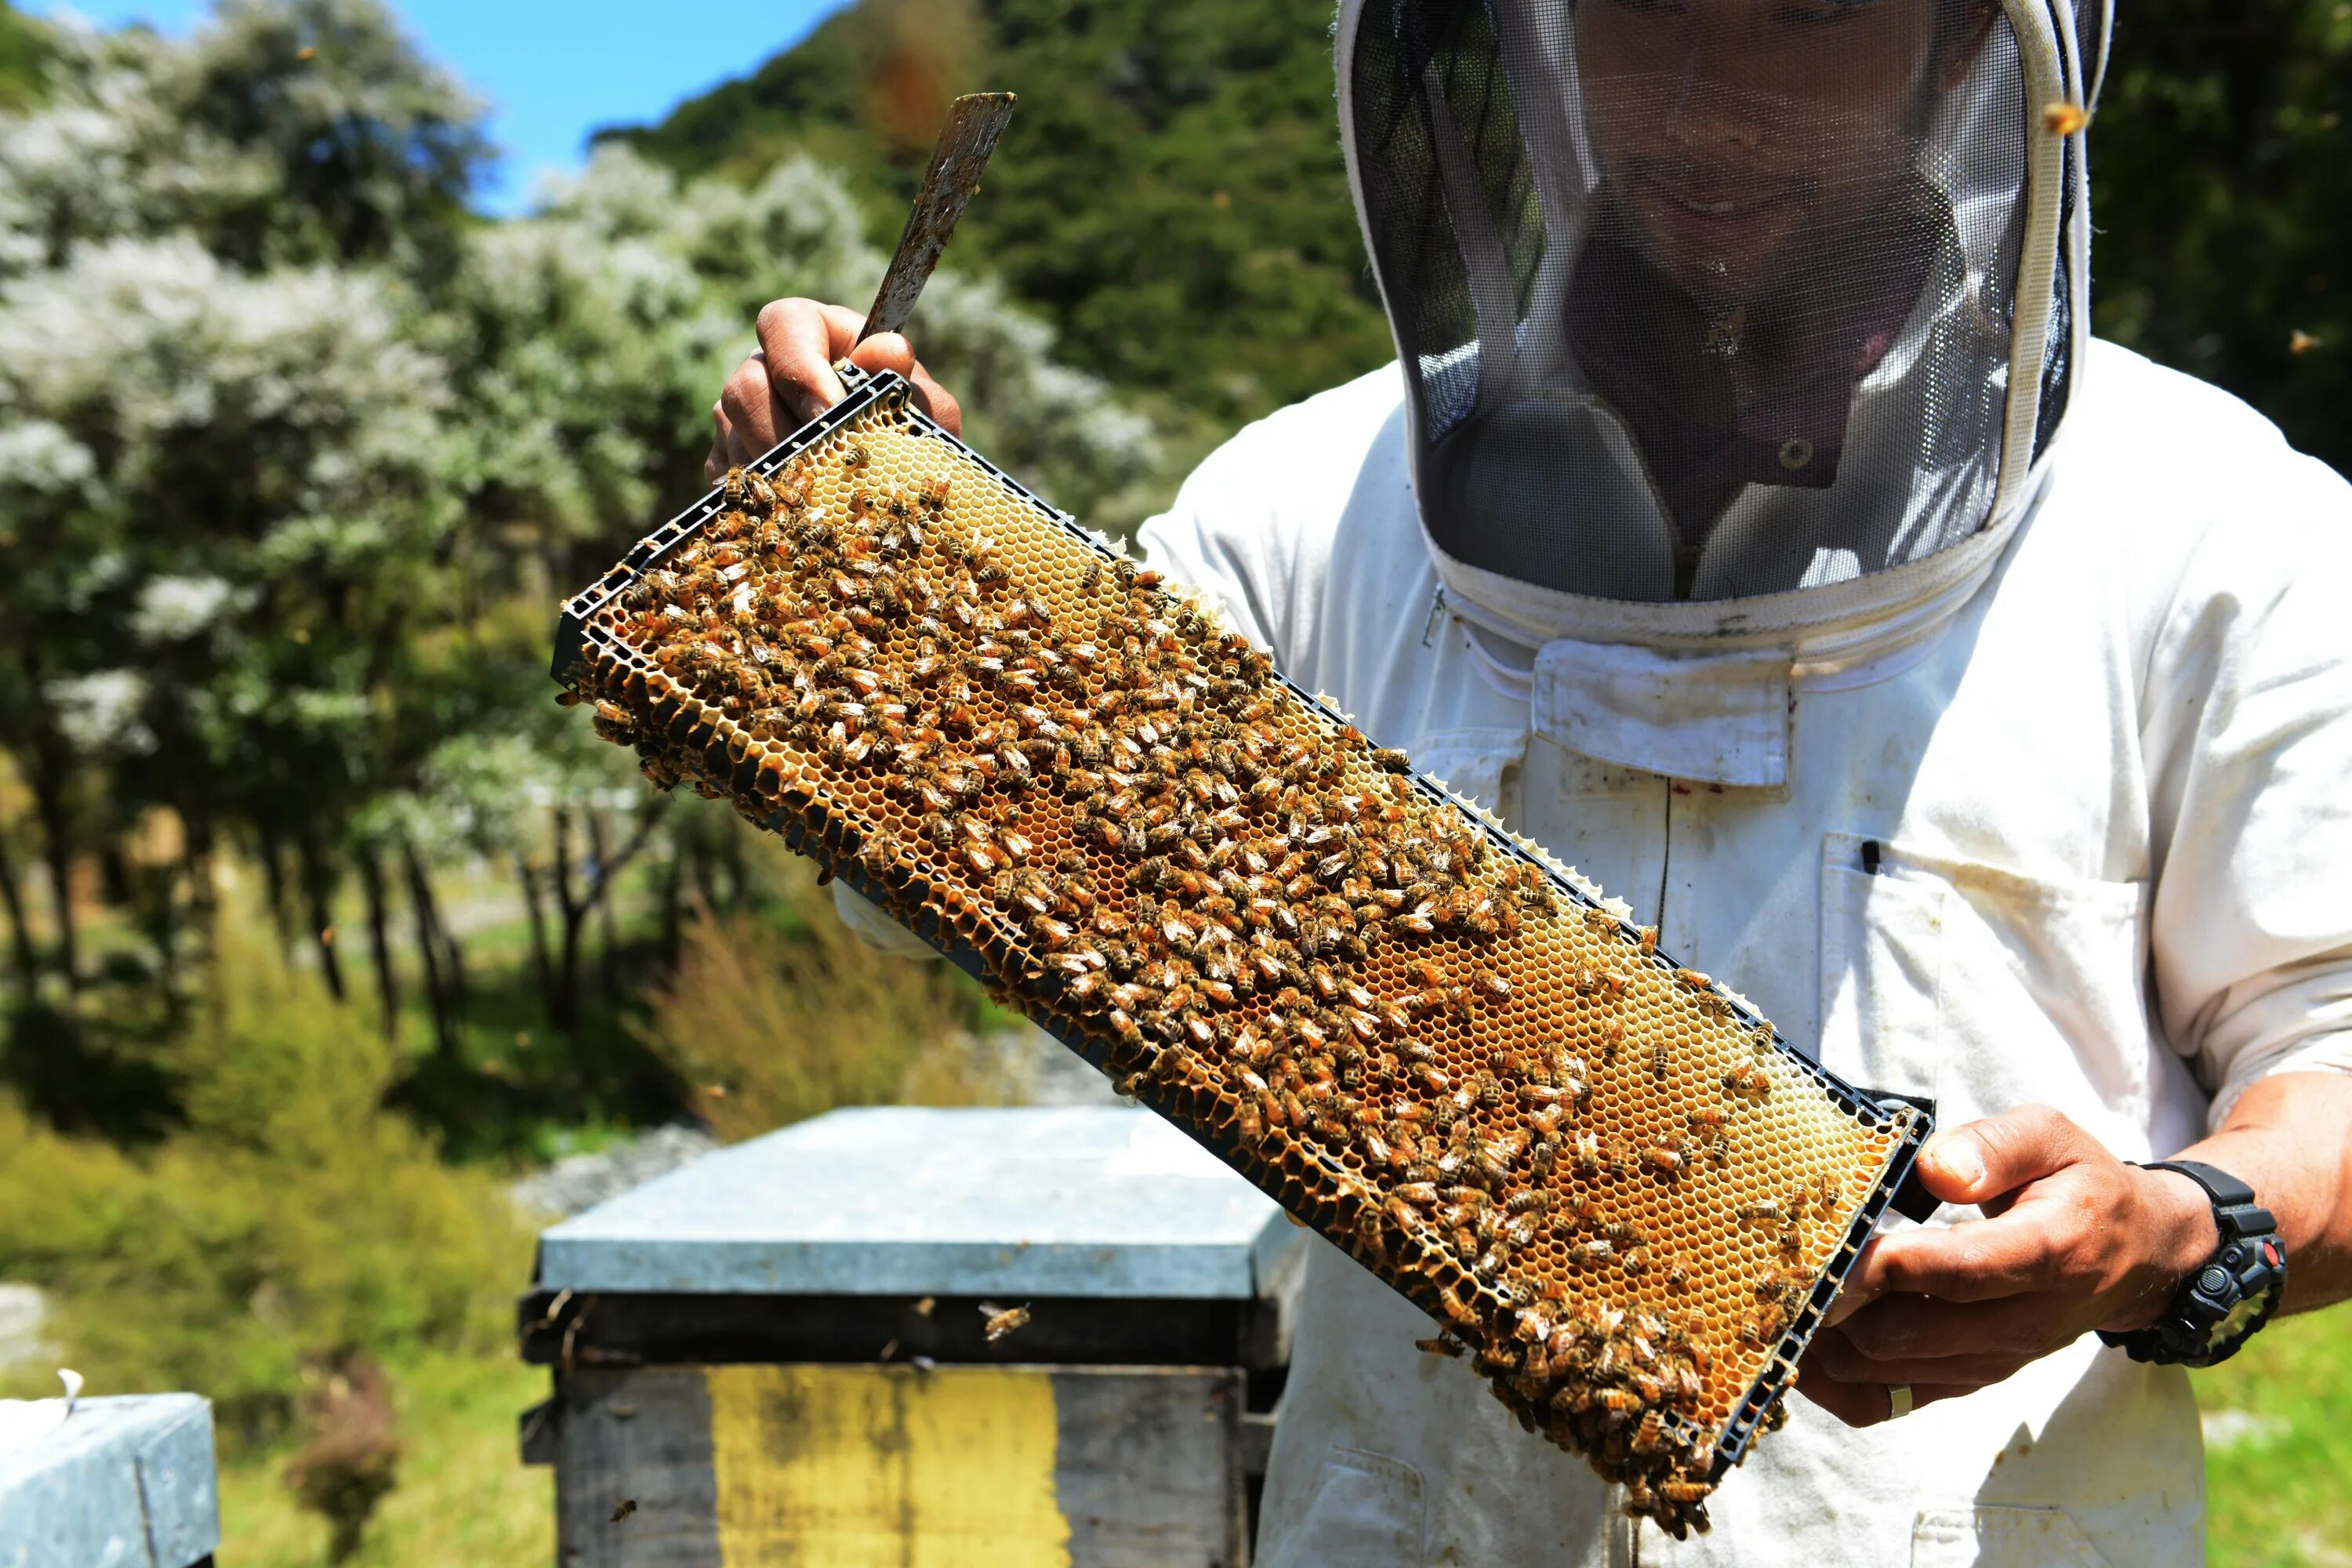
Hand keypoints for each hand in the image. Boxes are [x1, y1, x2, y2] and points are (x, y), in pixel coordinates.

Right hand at [704, 298, 961, 483]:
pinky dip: (762, 502)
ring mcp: (740, 417)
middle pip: (745, 387)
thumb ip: (909, 384)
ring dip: (779, 476)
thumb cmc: (915, 439)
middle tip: (827, 473)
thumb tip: (889, 351)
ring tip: (822, 500)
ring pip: (732, 439)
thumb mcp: (927, 412)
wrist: (902, 496)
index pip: (782, 324)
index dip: (798, 366)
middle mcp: (768, 368)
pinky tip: (797, 517)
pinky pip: (727, 482)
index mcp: (817, 336)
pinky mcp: (728, 464)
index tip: (830, 411)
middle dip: (788, 438)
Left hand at [1796, 1104, 2216, 1426]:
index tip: (1823, 1249)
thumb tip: (1935, 1169)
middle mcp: (2021, 1322)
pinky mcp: (1968, 1378)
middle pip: (1905, 1332)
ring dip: (1823, 1343)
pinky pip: (1887, 1402)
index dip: (1883, 1266)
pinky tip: (1797, 1342)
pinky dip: (1833, 1382)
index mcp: (2048, 1253)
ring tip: (1774, 1300)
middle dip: (1833, 1304)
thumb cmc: (2079, 1185)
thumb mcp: (2053, 1138)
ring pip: (1884, 1372)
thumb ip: (1996, 1146)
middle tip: (1776, 1269)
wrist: (2135, 1259)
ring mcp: (1992, 1360)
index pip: (1955, 1272)